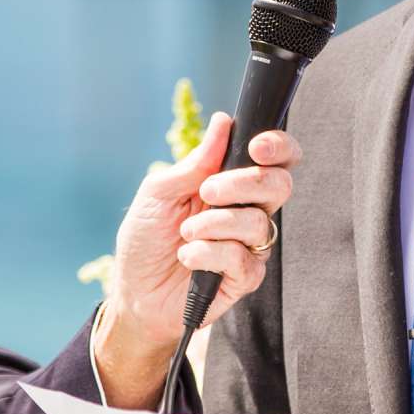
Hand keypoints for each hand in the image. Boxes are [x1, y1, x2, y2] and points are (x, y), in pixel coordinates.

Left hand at [94, 114, 299, 407]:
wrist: (133, 291)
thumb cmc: (146, 238)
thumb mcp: (159, 192)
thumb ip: (195, 162)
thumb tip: (223, 122)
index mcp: (233, 183)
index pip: (277, 158)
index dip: (278, 147)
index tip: (256, 147)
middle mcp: (249, 210)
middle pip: (280, 185)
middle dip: (244, 183)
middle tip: (207, 191)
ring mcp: (250, 245)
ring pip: (258, 222)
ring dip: (214, 224)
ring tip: (186, 234)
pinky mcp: (246, 277)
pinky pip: (242, 258)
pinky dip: (208, 254)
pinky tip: (188, 258)